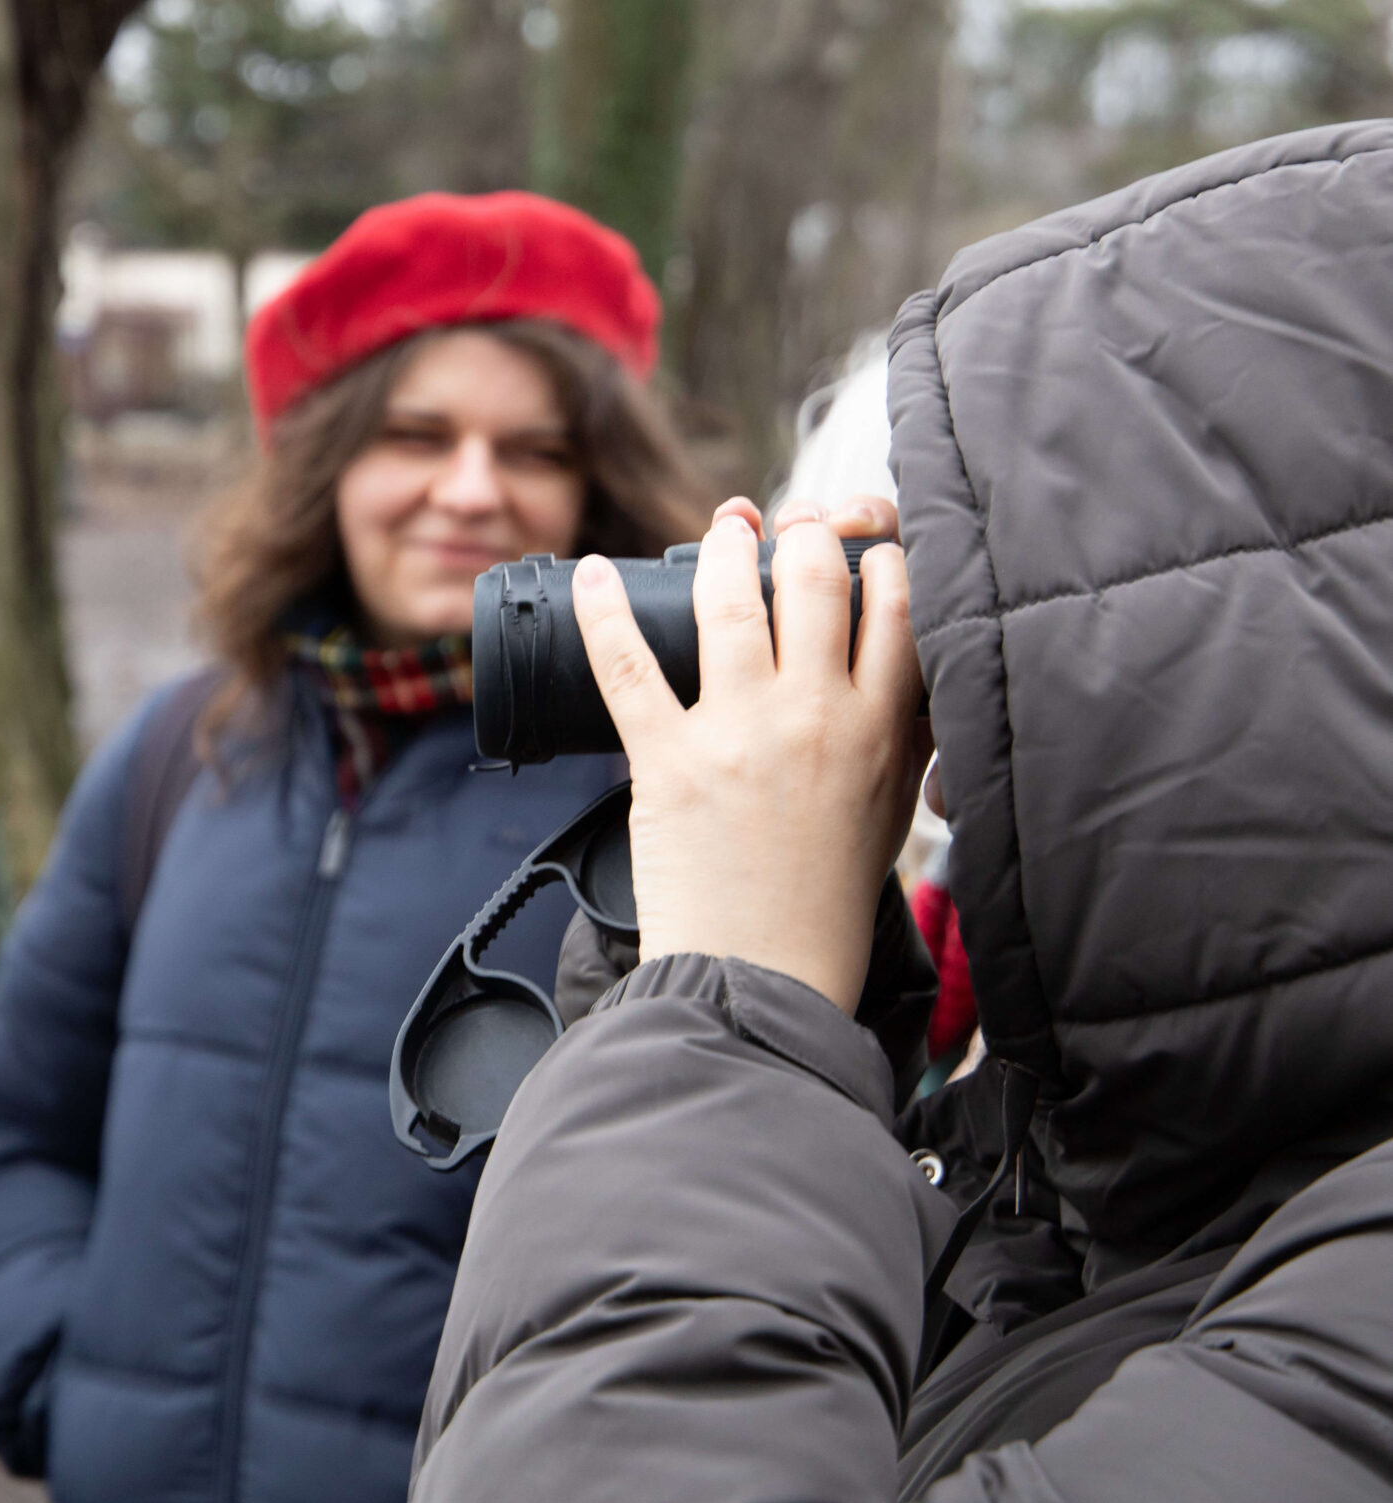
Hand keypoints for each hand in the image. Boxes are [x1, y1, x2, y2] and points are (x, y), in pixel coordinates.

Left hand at [571, 495, 927, 1013]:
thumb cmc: (829, 900)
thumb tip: (908, 666)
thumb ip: (902, 733)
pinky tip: (595, 571)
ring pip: (729, 598)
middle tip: (789, 524)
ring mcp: (739, 733)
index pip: (895, 602)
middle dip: (802, 532)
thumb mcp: (892, 808)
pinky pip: (628, 665)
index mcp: (880, 728)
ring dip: (723, 546)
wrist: (766, 978)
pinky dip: (603, 610)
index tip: (861, 542)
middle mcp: (815, 716)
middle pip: (813, 578)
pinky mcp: (669, 761)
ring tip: (723, 526)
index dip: (878, 553)